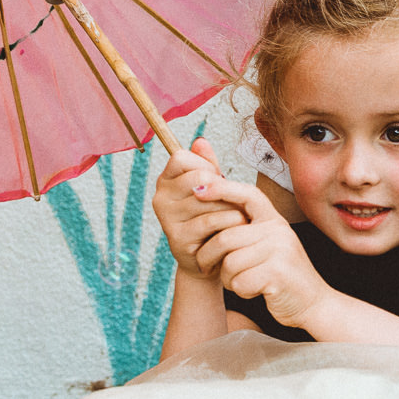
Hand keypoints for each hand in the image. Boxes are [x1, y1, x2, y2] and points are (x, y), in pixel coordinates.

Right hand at [153, 138, 249, 275]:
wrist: (212, 258)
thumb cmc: (215, 216)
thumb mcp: (213, 187)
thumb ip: (208, 164)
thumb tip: (201, 141)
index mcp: (166, 181)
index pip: (181, 157)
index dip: (205, 165)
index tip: (216, 180)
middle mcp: (160, 198)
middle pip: (198, 177)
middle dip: (223, 187)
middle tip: (232, 201)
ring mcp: (167, 218)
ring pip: (208, 198)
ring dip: (231, 205)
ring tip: (238, 214)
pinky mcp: (177, 238)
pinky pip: (211, 220)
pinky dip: (231, 221)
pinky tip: (238, 226)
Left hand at [191, 179, 333, 329]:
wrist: (313, 303)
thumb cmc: (281, 275)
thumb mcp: (268, 246)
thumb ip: (247, 230)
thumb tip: (212, 213)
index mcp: (274, 221)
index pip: (248, 195)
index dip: (222, 188)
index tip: (198, 188)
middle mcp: (279, 231)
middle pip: (226, 237)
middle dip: (208, 257)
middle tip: (206, 268)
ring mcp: (280, 251)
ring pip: (230, 262)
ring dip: (227, 279)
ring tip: (240, 281)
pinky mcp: (277, 274)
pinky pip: (239, 281)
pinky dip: (240, 291)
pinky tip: (254, 290)